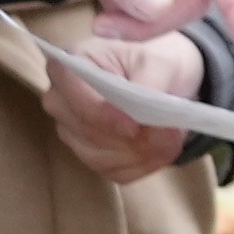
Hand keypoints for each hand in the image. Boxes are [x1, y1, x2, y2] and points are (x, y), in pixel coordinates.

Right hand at [50, 24, 208, 184]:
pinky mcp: (90, 155)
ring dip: (140, 153)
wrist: (164, 81)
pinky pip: (112, 171)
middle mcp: (62, 101)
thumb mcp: (158, 62)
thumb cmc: (153, 63)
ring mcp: (72, 131)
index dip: (102, 114)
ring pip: (99, 156)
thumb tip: (141, 113)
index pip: (73, 94)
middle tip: (169, 132)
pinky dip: (142, 164)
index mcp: (70, 64)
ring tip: (172, 138)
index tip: (134, 126)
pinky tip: (162, 150)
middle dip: (129, 139)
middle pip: (86, 131)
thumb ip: (147, 85)